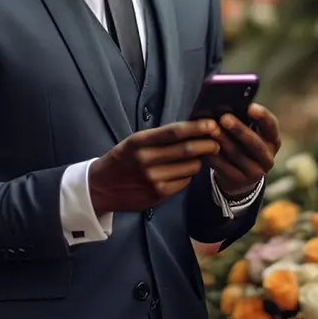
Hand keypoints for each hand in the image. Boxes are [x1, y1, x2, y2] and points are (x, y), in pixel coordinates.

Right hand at [89, 120, 220, 213]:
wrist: (100, 188)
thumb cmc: (122, 160)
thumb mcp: (134, 142)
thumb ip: (159, 137)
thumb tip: (192, 128)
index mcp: (139, 142)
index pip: (174, 132)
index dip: (196, 127)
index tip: (212, 124)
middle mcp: (145, 160)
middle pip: (186, 150)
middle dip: (207, 144)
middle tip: (217, 141)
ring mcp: (152, 179)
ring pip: (190, 167)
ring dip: (199, 160)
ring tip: (198, 156)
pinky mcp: (158, 195)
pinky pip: (185, 182)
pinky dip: (189, 175)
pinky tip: (183, 171)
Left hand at [208, 103, 280, 198]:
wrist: (241, 174)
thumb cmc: (243, 144)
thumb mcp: (250, 133)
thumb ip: (244, 120)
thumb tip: (227, 103)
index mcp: (273, 141)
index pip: (272, 126)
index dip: (262, 116)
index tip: (250, 106)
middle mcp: (268, 158)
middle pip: (255, 143)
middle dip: (239, 129)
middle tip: (224, 118)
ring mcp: (255, 172)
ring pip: (237, 155)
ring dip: (223, 141)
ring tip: (211, 129)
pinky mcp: (239, 181)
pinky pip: (224, 168)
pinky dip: (214, 156)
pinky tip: (204, 146)